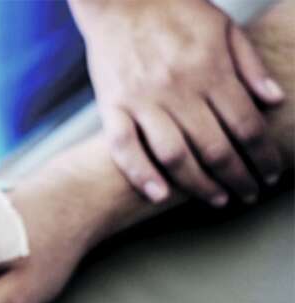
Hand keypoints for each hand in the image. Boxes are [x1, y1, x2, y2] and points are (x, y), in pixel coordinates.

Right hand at [70, 0, 284, 205]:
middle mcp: (178, 89)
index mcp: (210, 70)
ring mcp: (142, 99)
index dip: (263, 155)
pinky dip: (141, 174)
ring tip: (216, 199)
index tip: (270, 174)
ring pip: (175, 155)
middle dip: (239, 177)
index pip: (247, 125)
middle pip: (216, 147)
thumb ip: (249, 65)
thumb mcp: (221, 27)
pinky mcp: (112, 104)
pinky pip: (124, 147)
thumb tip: (274, 101)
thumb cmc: (173, 10)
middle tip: (249, 194)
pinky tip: (158, 194)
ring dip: (199, 185)